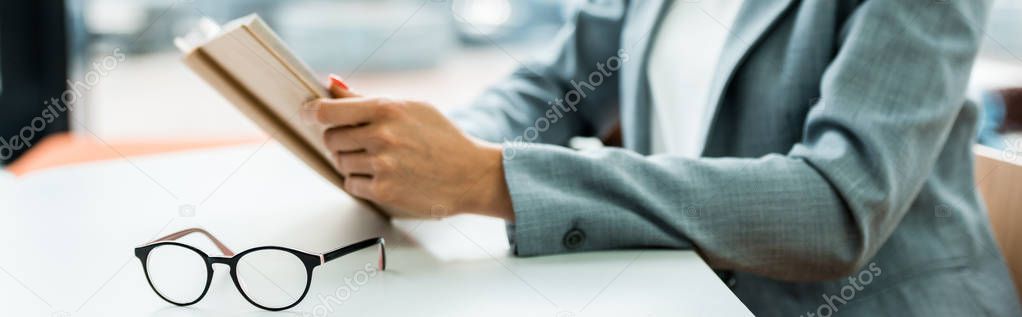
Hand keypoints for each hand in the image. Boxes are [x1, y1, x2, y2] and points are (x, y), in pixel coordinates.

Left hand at [304, 80, 513, 219]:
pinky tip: (385, 176)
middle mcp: (382, 135)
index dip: (312, 113)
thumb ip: (368, 99)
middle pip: (331, 138)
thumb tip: (332, 85)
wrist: (472, 174)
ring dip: (353, 162)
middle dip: (340, 140)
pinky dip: (362, 182)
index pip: (328, 110)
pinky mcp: (384, 191)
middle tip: (361, 142)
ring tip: (381, 160)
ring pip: (340, 162)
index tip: (308, 114)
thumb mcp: (411, 108)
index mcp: (386, 109)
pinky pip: (351, 184)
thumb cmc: (444, 139)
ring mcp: (382, 165)